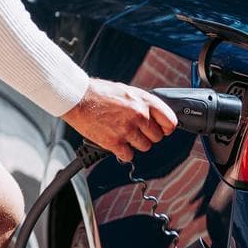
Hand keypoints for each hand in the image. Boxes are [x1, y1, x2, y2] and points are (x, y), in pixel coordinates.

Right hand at [61, 78, 177, 162]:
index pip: (170, 121)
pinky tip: (115, 141)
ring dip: (135, 144)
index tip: (162, 130)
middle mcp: (139, 115)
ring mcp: (127, 130)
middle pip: (157, 137)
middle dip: (148, 136)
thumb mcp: (127, 91)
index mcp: (144, 100)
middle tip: (136, 131)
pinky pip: (129, 156)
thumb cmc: (100, 93)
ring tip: (123, 134)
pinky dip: (123, 152)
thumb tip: (155, 116)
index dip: (166, 128)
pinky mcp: (115, 143)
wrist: (77, 98)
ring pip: (145, 147)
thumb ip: (143, 104)